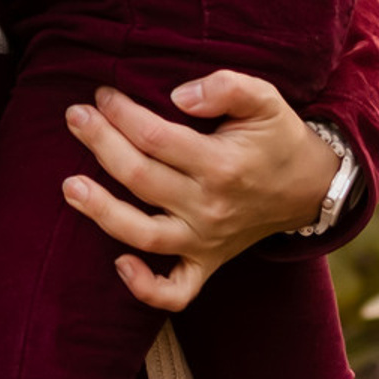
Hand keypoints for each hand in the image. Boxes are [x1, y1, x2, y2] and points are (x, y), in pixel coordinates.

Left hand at [58, 70, 345, 312]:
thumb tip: (178, 95)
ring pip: (144, 235)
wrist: (308, 186)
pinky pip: (175, 291)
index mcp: (221, 164)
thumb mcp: (265, 98)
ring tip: (70, 186)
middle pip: (141, 178)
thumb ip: (226, 87)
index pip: (156, 137)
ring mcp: (205, 241)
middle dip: (101, 144)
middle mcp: (209, 207)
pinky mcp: (206, 264)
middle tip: (75, 117)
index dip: (122, 114)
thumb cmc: (277, 136)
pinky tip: (118, 263)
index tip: (103, 94)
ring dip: (102, 212)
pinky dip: (145, 288)